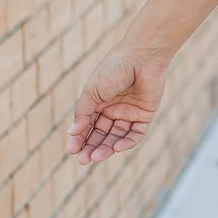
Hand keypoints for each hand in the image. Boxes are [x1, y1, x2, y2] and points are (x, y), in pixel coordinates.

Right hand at [66, 48, 169, 165]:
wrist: (141, 57)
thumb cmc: (113, 69)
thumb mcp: (92, 92)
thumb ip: (83, 113)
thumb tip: (72, 133)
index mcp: (98, 102)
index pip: (87, 126)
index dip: (80, 139)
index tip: (73, 151)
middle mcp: (113, 109)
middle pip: (101, 134)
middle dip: (91, 147)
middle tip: (83, 160)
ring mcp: (129, 113)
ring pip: (117, 137)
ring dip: (107, 148)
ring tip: (96, 157)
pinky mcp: (145, 115)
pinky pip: (136, 134)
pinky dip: (127, 142)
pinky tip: (117, 147)